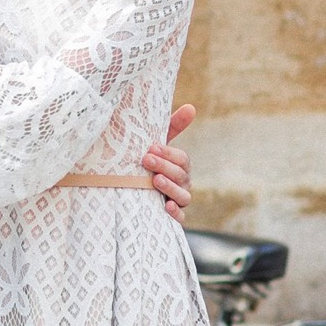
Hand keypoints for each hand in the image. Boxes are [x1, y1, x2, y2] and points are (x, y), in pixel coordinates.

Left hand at [142, 103, 195, 220]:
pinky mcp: (173, 218)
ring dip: (170, 188)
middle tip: (146, 160)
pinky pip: (180, 218)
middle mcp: (183, 184)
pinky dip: (175, 213)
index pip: (182, 159)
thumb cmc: (149, 166)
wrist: (133, 194)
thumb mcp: (158, 147)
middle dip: (164, 166)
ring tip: (155, 181)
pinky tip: (166, 207)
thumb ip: (173, 127)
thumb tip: (191, 107)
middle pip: (181, 175)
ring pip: (183, 196)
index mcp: (180, 167)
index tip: (151, 147)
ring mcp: (179, 201)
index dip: (168, 153)